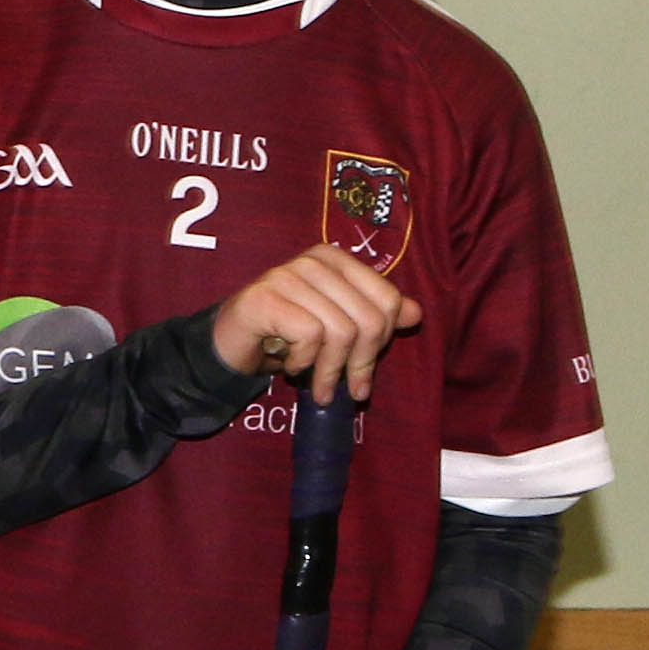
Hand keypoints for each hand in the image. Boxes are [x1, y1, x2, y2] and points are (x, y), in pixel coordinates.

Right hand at [212, 248, 422, 405]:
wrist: (233, 343)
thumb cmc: (288, 334)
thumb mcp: (337, 326)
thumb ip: (374, 317)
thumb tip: (415, 313)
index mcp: (336, 260)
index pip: (388, 299)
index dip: (382, 341)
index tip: (366, 366)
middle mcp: (312, 261)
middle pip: (368, 319)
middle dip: (361, 363)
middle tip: (352, 389)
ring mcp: (285, 276)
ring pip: (340, 331)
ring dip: (332, 371)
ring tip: (322, 388)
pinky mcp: (264, 298)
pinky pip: (309, 336)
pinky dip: (304, 362)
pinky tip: (293, 366)